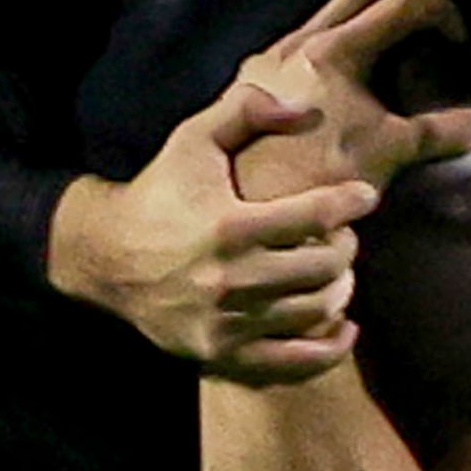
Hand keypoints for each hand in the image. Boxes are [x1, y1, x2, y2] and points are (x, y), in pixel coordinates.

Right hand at [46, 80, 375, 378]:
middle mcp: (230, 279)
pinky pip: (296, 363)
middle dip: (346, 246)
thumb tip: (309, 108)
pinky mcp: (223, 354)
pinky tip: (344, 327)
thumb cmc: (159, 192)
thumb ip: (248, 110)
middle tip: (343, 235)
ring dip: (341, 288)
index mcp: (228, 226)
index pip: (315, 216)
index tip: (365, 195)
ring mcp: (227, 322)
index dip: (351, 202)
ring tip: (337, 271)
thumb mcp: (194, 140)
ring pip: (317, 311)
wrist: (104, 258)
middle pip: (324, 267)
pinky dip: (330, 348)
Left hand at [231, 0, 470, 201]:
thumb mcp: (390, 150)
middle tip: (420, 36)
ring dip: (354, 30)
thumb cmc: (318, 175)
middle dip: (393, 9)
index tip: (458, 39)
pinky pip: (292, 52)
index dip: (440, 12)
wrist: (252, 207)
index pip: (401, 4)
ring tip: (379, 60)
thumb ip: (441, 132)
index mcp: (337, 48)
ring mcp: (268, 62)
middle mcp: (298, 43)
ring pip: (319, 23)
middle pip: (356, 1)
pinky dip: (322, 56)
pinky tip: (332, 90)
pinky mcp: (248, 88)